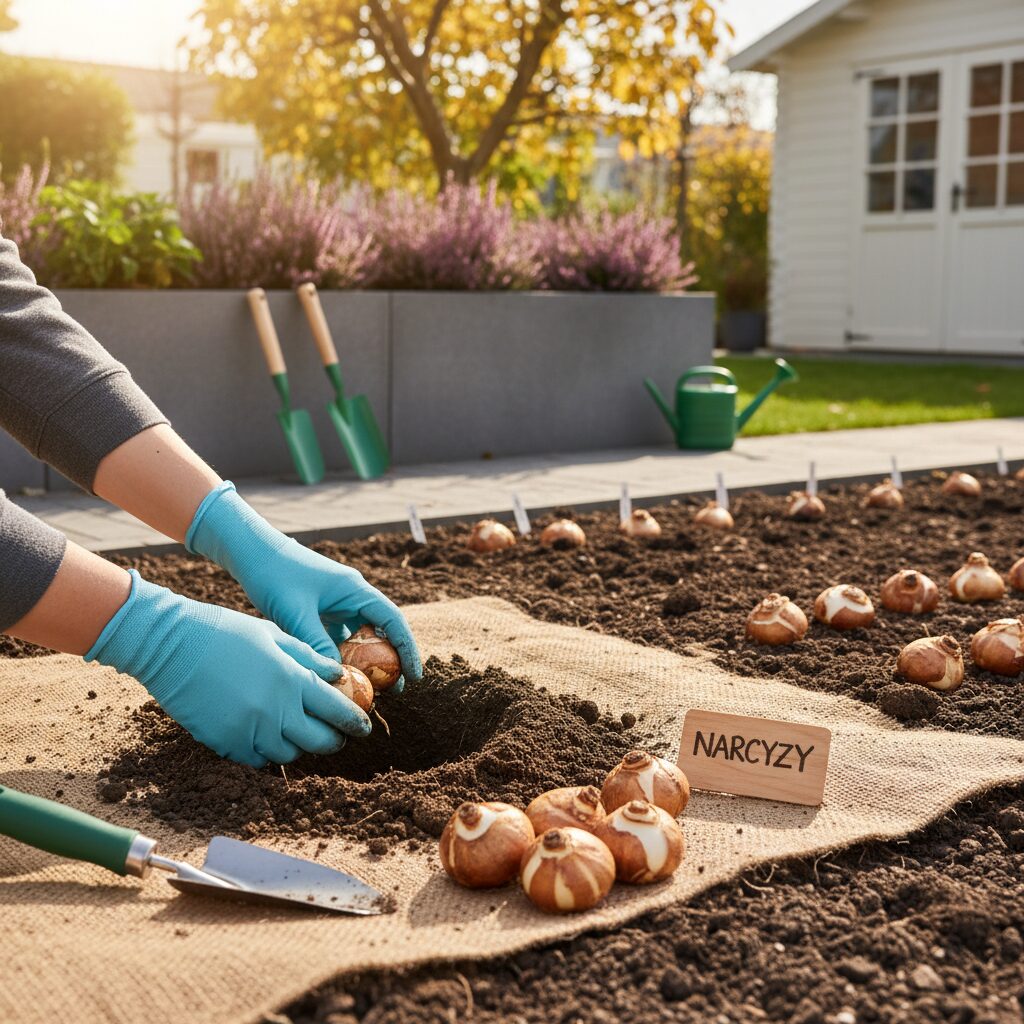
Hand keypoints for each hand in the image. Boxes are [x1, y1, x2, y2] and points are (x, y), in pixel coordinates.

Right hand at [85, 571, 370, 767]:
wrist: (170, 645)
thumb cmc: (225, 631)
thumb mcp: (274, 635)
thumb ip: (310, 658)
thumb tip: (339, 674)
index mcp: (292, 680)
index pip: (338, 710)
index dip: (356, 721)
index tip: (363, 725)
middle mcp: (275, 711)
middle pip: (320, 741)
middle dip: (334, 739)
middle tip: (337, 734)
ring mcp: (249, 731)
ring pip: (290, 753)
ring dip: (300, 745)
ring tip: (301, 731)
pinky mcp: (225, 743)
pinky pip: (258, 759)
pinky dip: (268, 751)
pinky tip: (268, 735)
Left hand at [186, 482, 421, 688]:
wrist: (252, 553)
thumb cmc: (275, 575)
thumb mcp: (295, 613)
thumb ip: (317, 643)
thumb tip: (337, 678)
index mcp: (355, 590)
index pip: (392, 621)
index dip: (407, 649)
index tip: (414, 676)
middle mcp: (351, 596)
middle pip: (381, 631)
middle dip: (390, 661)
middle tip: (395, 691)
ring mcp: (337, 604)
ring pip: (360, 637)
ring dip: (365, 662)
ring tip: (368, 690)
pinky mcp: (321, 611)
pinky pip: (340, 637)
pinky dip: (343, 656)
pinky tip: (339, 677)